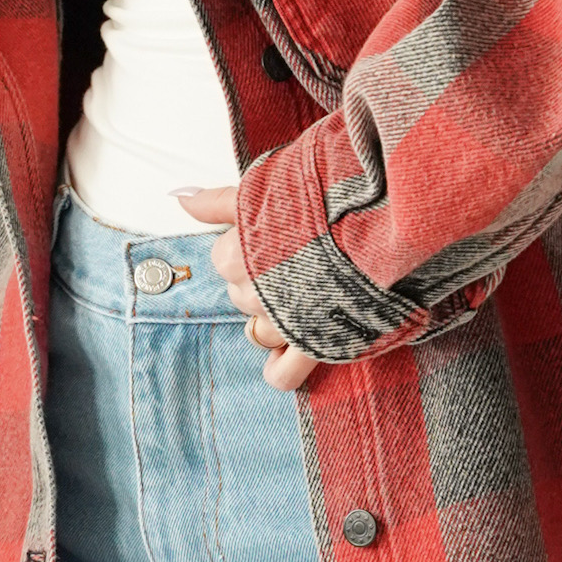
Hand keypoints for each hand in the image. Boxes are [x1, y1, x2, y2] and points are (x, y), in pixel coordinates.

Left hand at [174, 182, 321, 389]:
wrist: (378, 219)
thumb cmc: (325, 200)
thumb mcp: (265, 188)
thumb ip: (218, 200)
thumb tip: (182, 197)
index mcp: (235, 257)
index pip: (222, 260)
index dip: (247, 248)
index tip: (273, 238)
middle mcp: (254, 295)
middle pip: (241, 297)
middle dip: (262, 285)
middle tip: (296, 262)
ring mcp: (283, 323)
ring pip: (259, 333)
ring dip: (275, 320)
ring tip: (304, 296)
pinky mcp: (314, 344)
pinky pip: (284, 374)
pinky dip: (282, 370)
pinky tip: (287, 357)